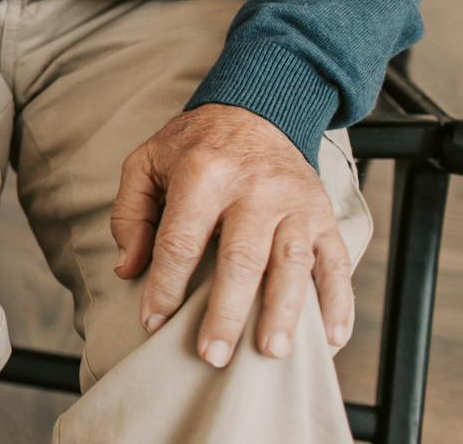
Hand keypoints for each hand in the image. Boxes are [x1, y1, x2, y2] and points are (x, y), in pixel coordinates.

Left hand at [111, 103, 353, 367]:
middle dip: (226, 312)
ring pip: (292, 264)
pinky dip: (338, 303)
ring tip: (271, 353)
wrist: (256, 109)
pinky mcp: (324, 214)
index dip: (165, 285)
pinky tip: (330, 338)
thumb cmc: (193, 145)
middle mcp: (254, 188)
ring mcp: (295, 202)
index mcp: (203, 173)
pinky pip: (336, 262)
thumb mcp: (146, 163)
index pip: (181, 240)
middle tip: (211, 355)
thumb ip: (131, 214)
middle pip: (241, 259)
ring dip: (284, 313)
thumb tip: (127, 268)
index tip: (153, 322)